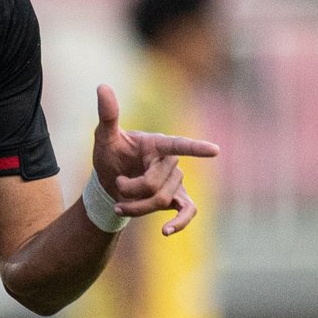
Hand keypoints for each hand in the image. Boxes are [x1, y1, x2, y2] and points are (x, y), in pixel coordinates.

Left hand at [90, 85, 219, 236]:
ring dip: (136, 207)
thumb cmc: (110, 156)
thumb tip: (102, 86)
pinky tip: (165, 231)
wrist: (110, 184)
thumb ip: (108, 115)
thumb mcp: (104, 137)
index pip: (178, 145)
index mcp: (158, 144)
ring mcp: (177, 180)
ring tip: (120, 203)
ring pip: (162, 201)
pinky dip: (179, 223)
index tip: (215, 150)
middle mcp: (171, 162)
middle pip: (156, 184)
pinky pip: (187, 212)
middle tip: (118, 186)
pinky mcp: (178, 198)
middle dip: (131, 191)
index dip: (195, 148)